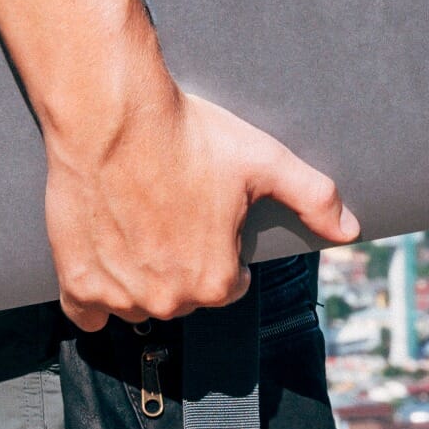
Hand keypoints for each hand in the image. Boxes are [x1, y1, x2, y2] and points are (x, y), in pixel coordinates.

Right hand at [44, 21, 356, 331]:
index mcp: (215, 281)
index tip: (208, 218)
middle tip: (173, 214)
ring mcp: (119, 294)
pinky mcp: (77, 281)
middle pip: (183, 296)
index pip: (228, 286)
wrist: (112, 115)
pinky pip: (87, 313)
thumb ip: (315, 198)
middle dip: (182, 264)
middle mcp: (168, 299)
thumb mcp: (265, 161)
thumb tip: (352, 230)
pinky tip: (106, 263)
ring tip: (140, 226)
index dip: (222, 250)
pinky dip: (95, 297)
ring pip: (138, 304)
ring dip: (142, 279)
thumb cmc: (189, 136)